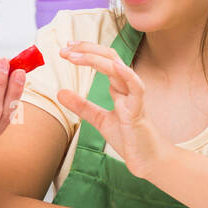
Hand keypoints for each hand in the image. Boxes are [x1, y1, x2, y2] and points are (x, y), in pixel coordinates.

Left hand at [56, 41, 172, 179]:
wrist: (147, 160)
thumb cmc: (129, 138)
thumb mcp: (99, 120)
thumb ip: (81, 106)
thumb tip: (60, 92)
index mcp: (119, 87)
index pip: (103, 60)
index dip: (86, 51)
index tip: (66, 47)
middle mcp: (127, 87)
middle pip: (110, 57)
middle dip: (87, 49)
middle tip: (65, 47)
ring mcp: (134, 97)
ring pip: (118, 68)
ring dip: (95, 58)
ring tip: (73, 56)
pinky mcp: (139, 111)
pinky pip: (136, 88)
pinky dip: (126, 75)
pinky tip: (114, 66)